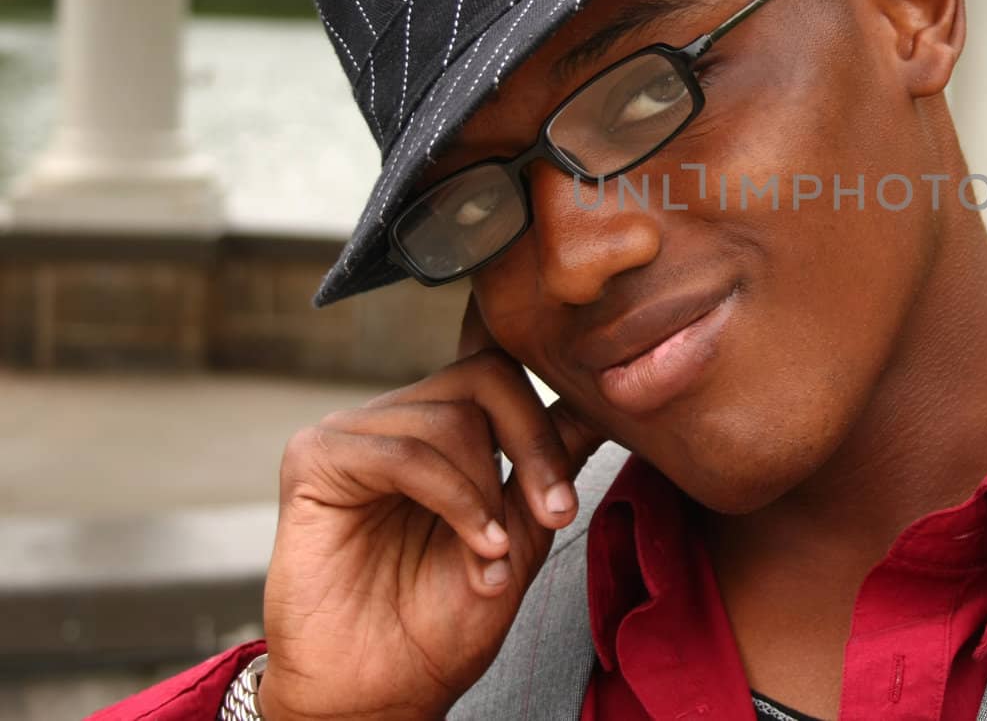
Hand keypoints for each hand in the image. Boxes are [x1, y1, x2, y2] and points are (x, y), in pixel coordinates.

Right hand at [257, 295, 604, 720]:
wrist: (381, 692)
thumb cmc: (442, 622)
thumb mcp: (521, 533)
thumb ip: (552, 464)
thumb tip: (598, 403)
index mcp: (440, 429)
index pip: (503, 371)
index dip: (548, 416)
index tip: (569, 496)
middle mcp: (397, 419)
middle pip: (487, 378)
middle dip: (536, 447)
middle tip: (555, 514)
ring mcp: (353, 433)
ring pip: (454, 419)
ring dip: (488, 496)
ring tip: (492, 557)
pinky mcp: (315, 457)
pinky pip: (406, 452)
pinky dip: (454, 499)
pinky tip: (476, 545)